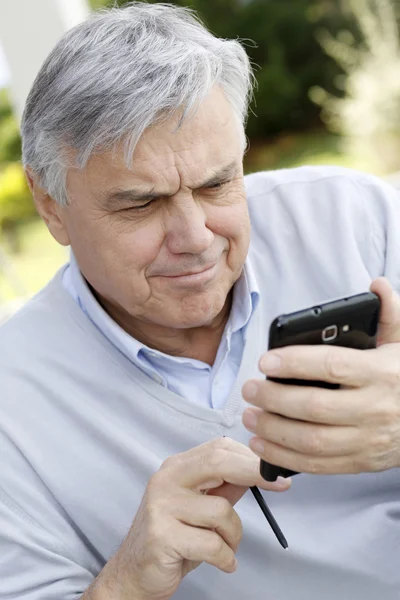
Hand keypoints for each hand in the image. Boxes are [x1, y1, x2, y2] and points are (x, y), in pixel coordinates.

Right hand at [94, 437, 289, 599]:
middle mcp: (166, 479)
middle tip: (281, 486)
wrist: (135, 572)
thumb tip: (260, 471)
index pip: (218, 448)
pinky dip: (226, 557)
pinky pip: (212, 544)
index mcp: (177, 468)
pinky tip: (223, 562)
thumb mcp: (202, 507)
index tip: (276, 470)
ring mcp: (161, 506)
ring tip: (225, 548)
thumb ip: (226, 487)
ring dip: (234, 536)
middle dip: (254, 472)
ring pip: (221, 511)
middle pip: (218, 462)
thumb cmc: (174, 537)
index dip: (251, 457)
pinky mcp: (162, 535)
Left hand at [242, 278, 399, 475]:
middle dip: (275, 399)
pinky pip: (319, 466)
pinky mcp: (361, 462)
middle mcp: (375, 408)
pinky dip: (285, 458)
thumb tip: (378, 286)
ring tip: (250, 415)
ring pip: (313, 441)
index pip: (332, 366)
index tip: (266, 361)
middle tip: (249, 389)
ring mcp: (368, 440)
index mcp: (382, 373)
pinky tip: (262, 444)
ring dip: (274, 430)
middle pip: (315, 407)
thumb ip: (389, 315)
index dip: (295, 363)